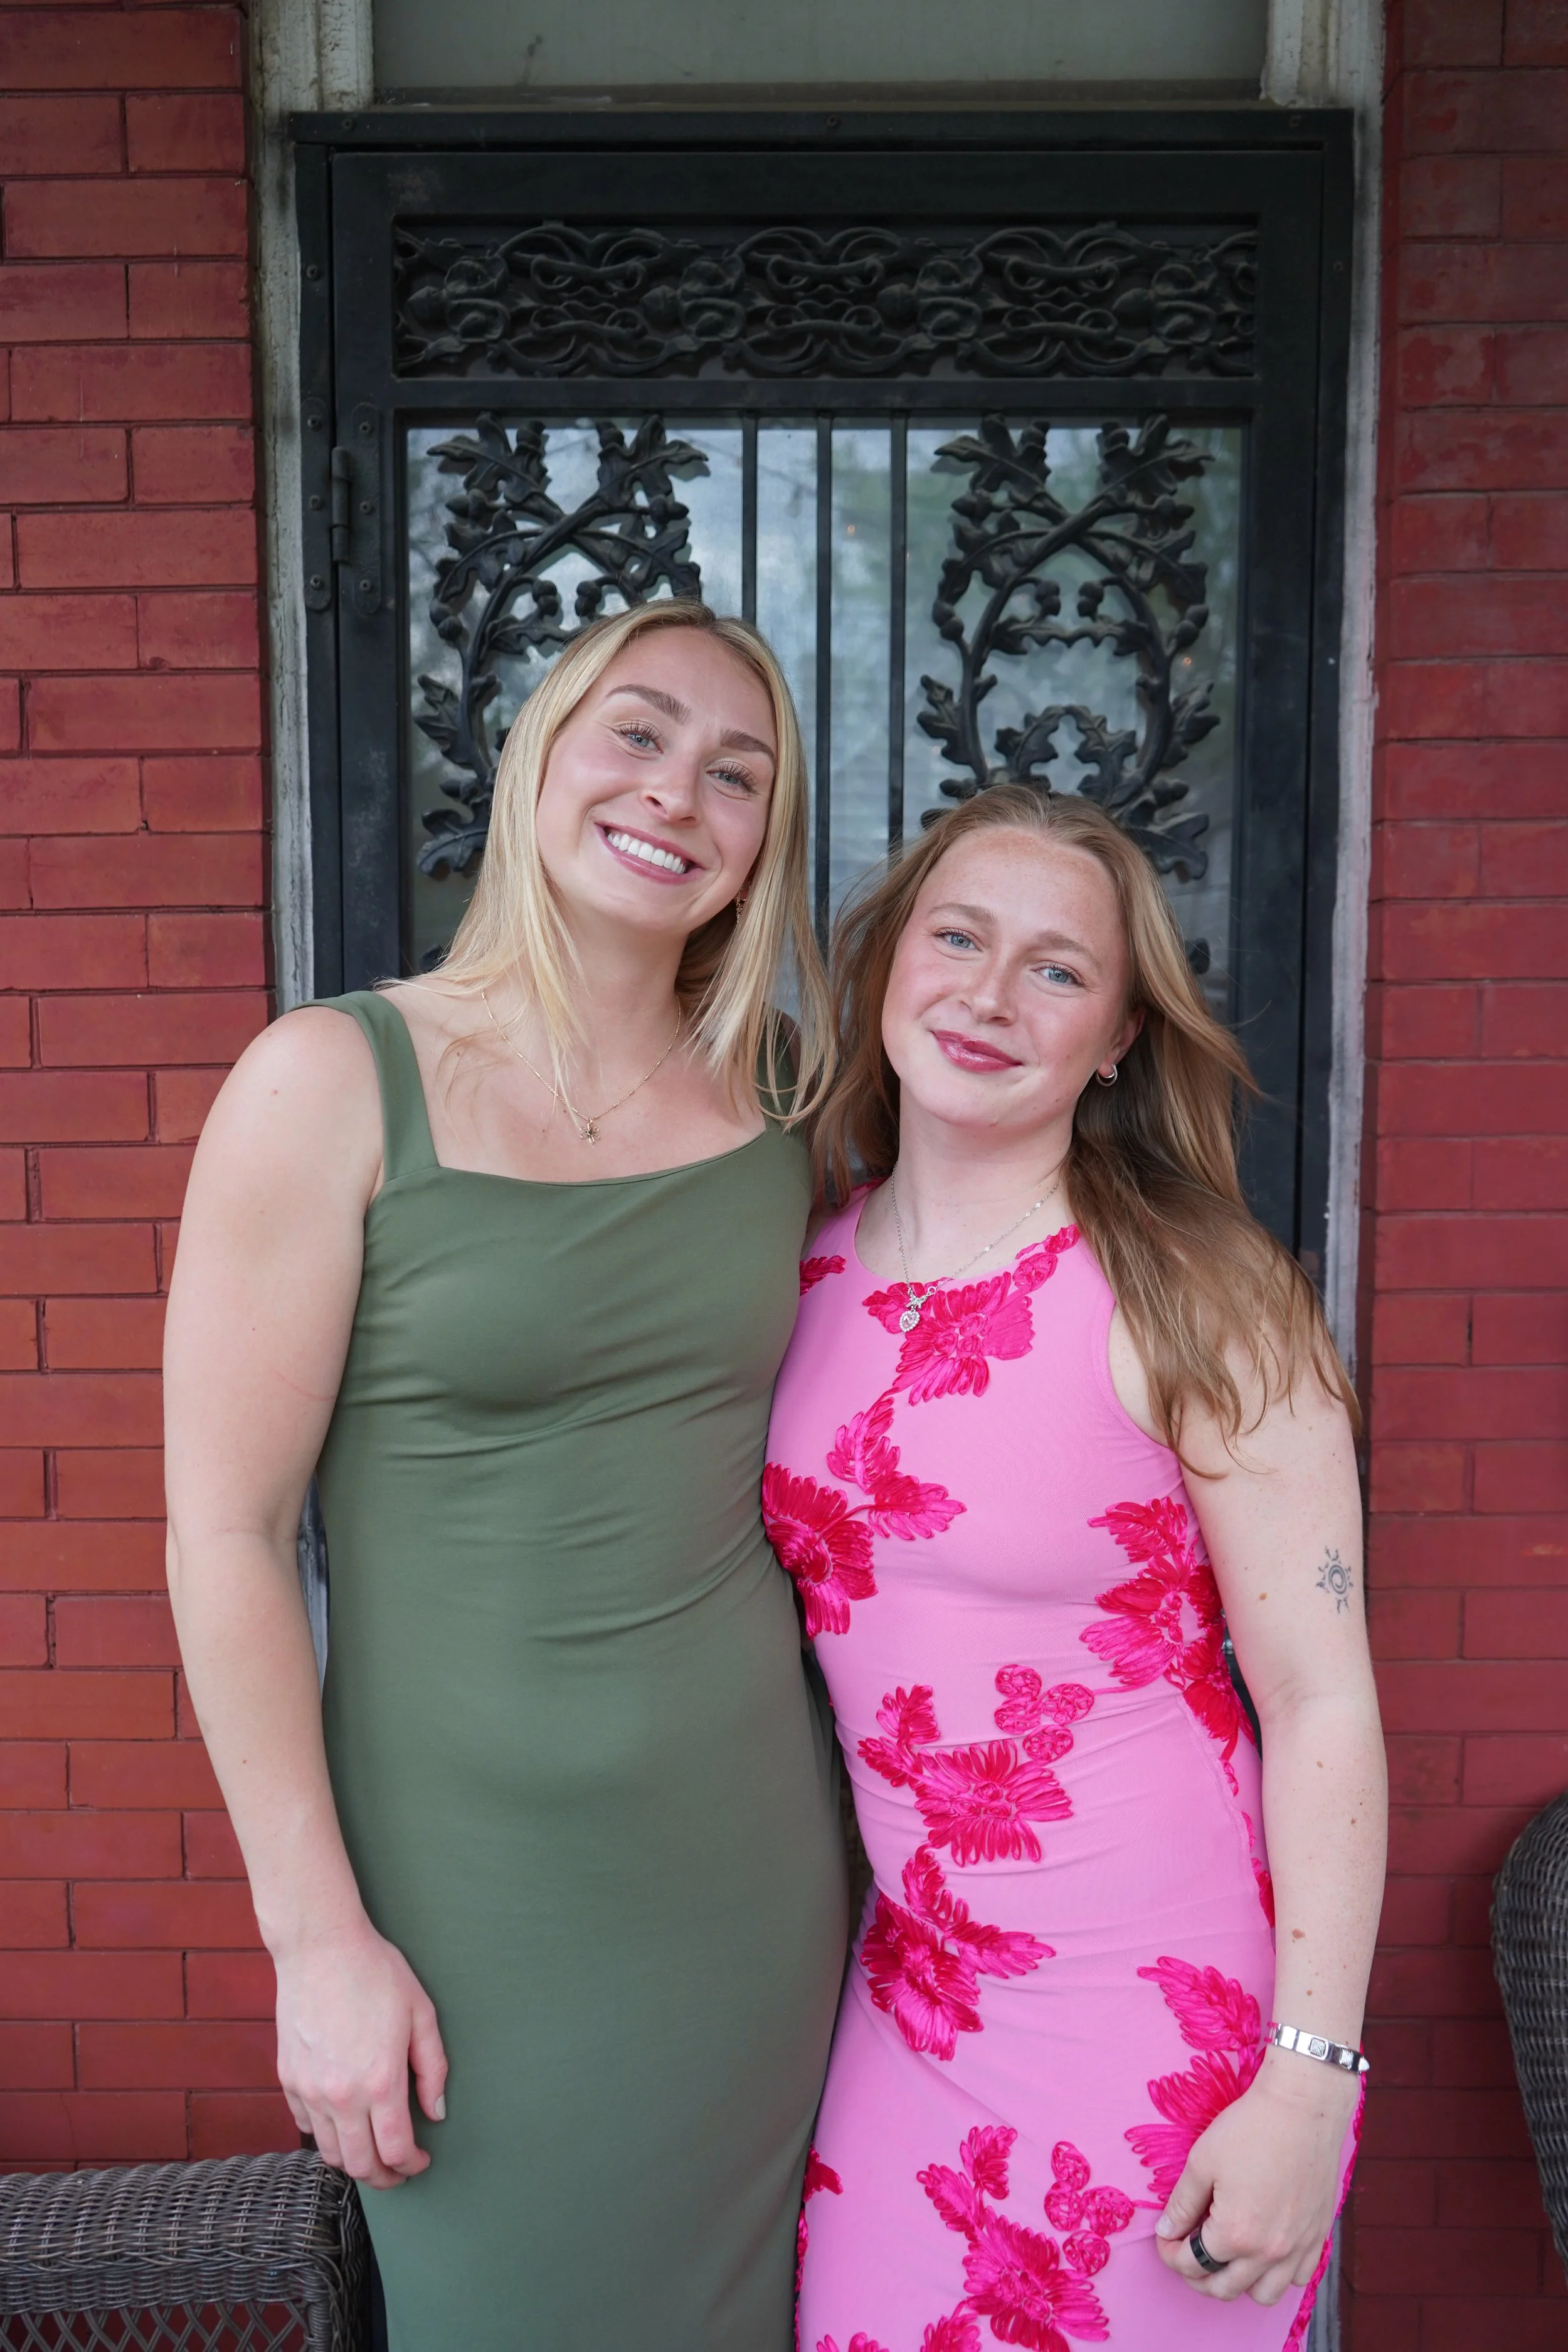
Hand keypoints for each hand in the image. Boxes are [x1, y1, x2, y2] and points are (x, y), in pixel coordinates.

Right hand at [274, 1916, 447, 2189]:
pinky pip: (305, 2125)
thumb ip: (432, 2068)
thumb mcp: (420, 2014)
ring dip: (353, 2162)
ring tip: (371, 2152)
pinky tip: (341, 2122)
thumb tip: (435, 2112)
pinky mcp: (288, 2079)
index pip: (395, 2151)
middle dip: (384, 2178)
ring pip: (329, 2152)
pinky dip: (325, 2134)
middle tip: (398, 2170)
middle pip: (360, 2165)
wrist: (320, 1948)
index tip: (420, 2161)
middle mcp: (340, 2096)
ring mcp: (309, 2090)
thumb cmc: (375, 1974)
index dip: (411, 2166)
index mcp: (380, 2082)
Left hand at [1154, 2052, 1357, 2304]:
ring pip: (1264, 2295)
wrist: (1303, 2107)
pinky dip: (1278, 2274)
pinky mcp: (1318, 2237)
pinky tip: (1263, 2250)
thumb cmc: (1250, 2128)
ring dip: (1239, 2283)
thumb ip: (1182, 2204)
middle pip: (1224, 2289)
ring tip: (1225, 2256)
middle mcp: (1269, 2252)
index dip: (1170, 2254)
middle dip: (1196, 2276)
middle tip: (1186, 2252)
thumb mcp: (1202, 2161)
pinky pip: (1299, 2278)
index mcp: (1236, 2233)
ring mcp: (1298, 2248)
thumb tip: (1166, 2231)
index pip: (1191, 2264)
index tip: (1165, 2239)